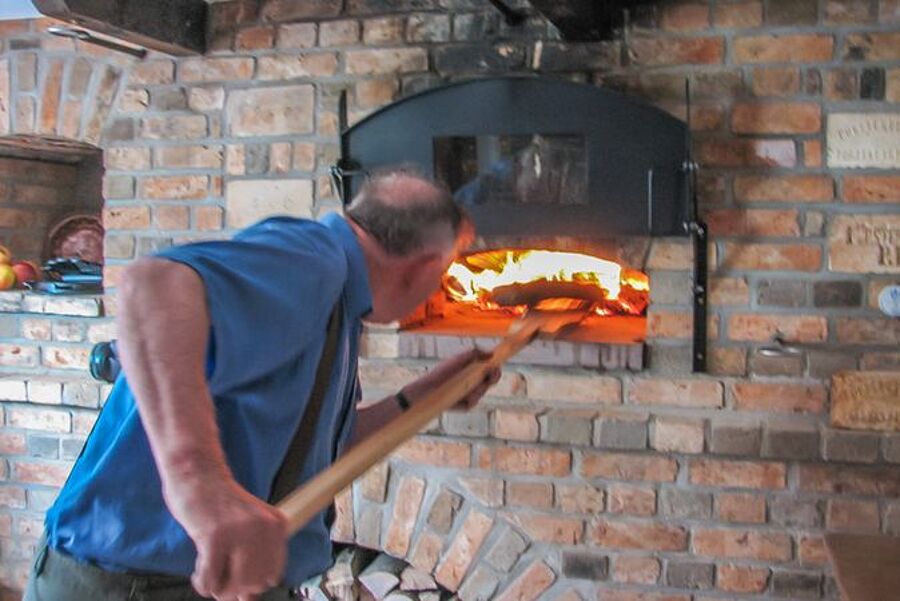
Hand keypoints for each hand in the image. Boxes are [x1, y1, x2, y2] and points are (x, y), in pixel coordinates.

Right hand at [162, 471, 287, 600]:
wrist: (197, 474)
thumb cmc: (219, 503)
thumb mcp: (246, 528)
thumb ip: (251, 561)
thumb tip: (247, 599)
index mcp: (276, 525)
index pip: (272, 574)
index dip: (252, 582)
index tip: (236, 576)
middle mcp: (263, 528)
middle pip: (253, 584)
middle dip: (234, 588)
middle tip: (219, 575)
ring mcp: (240, 532)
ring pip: (234, 587)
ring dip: (217, 588)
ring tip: (209, 572)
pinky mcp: (214, 537)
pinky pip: (210, 581)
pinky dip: (201, 583)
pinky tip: (198, 572)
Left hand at [402, 348, 500, 410]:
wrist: (430, 388)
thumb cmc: (443, 372)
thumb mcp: (460, 359)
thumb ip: (476, 353)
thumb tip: (492, 353)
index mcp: (474, 370)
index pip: (491, 370)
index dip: (496, 369)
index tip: (496, 367)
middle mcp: (474, 382)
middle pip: (491, 381)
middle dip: (493, 378)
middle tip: (490, 375)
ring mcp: (471, 395)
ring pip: (483, 391)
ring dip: (477, 388)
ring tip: (465, 385)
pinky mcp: (466, 405)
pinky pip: (473, 402)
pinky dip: (468, 398)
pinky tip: (460, 395)